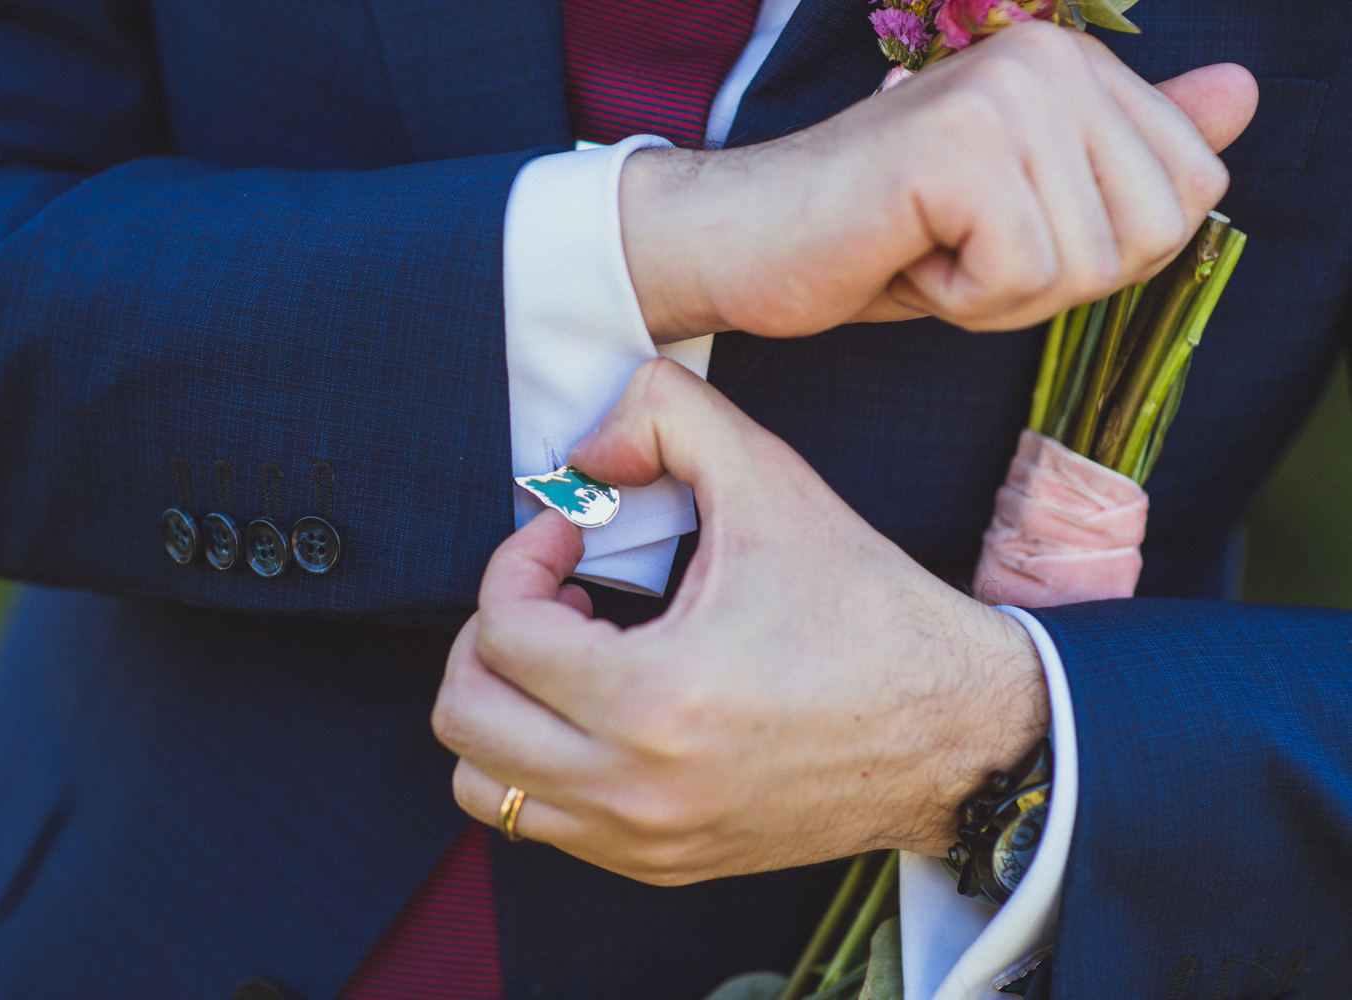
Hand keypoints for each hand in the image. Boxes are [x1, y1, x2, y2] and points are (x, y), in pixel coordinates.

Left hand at [432, 359, 1049, 884]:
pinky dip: (540, 760)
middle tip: (554, 592)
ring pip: (484, 787)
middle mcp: (639, 786)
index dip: (516, 559)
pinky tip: (601, 706)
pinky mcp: (664, 862)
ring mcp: (646, 837)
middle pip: (465, 716)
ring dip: (502, 706)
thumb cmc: (869, 612)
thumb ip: (668, 417)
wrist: (957, 732)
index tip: (568, 534)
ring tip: (570, 657)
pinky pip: (543, 824)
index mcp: (659, 698)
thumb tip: (581, 450)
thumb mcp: (775, 481)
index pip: (501, 633)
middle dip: (489, 632)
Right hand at [623, 22, 1258, 341]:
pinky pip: (1024, 274)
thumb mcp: (1024, 209)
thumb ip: (1132, 153)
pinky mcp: (960, 147)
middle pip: (1157, 230)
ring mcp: (1005, 94)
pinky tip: (905, 260)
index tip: (1001, 235)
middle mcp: (1048, 59)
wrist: (745, 244)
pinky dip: (962, 301)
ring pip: (1091, 262)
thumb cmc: (876, 241)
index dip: (1101, 252)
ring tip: (927, 253)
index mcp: (1070, 65)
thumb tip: (1244, 95)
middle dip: (1060, 280)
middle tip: (962, 252)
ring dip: (1004, 296)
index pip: (1190, 188)